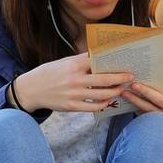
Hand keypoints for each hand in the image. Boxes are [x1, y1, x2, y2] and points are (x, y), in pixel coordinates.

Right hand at [13, 53, 133, 112]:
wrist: (31, 90)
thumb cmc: (49, 73)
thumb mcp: (63, 62)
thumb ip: (80, 60)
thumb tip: (99, 55)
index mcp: (73, 65)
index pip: (97, 62)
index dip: (113, 62)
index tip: (124, 61)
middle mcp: (75, 80)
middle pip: (104, 79)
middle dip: (120, 78)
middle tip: (131, 77)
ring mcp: (74, 94)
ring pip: (101, 95)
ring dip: (115, 92)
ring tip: (122, 89)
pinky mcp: (72, 106)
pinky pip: (93, 107)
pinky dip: (103, 104)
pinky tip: (109, 100)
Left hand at [120, 58, 162, 123]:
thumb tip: (160, 66)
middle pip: (157, 98)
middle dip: (145, 91)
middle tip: (134, 84)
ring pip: (146, 108)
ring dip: (134, 100)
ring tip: (124, 93)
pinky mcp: (154, 124)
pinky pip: (142, 114)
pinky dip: (134, 107)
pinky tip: (125, 102)